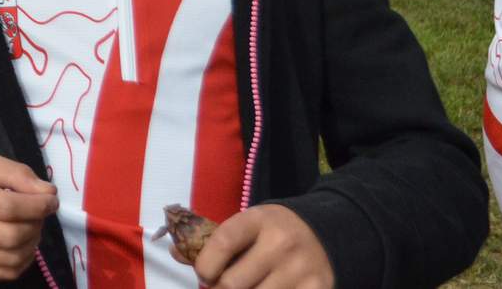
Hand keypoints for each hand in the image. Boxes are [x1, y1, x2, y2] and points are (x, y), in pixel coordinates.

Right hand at [0, 151, 55, 279]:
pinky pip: (5, 273)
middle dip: (37, 224)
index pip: (8, 206)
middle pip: (12, 236)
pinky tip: (19, 244)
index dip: (38, 206)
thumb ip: (16, 173)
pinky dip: (22, 260)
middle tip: (39, 213)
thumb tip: (48, 194)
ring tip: (29, 227)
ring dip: (32, 243)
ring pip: (12, 258)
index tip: (50, 200)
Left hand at [192, 203, 332, 287]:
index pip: (222, 242)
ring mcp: (301, 270)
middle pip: (233, 284)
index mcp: (259, 220)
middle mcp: (282, 243)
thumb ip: (213, 239)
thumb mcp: (247, 224)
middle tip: (218, 288)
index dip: (204, 265)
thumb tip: (176, 253)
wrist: (325, 233)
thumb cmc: (273, 231)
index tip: (203, 274)